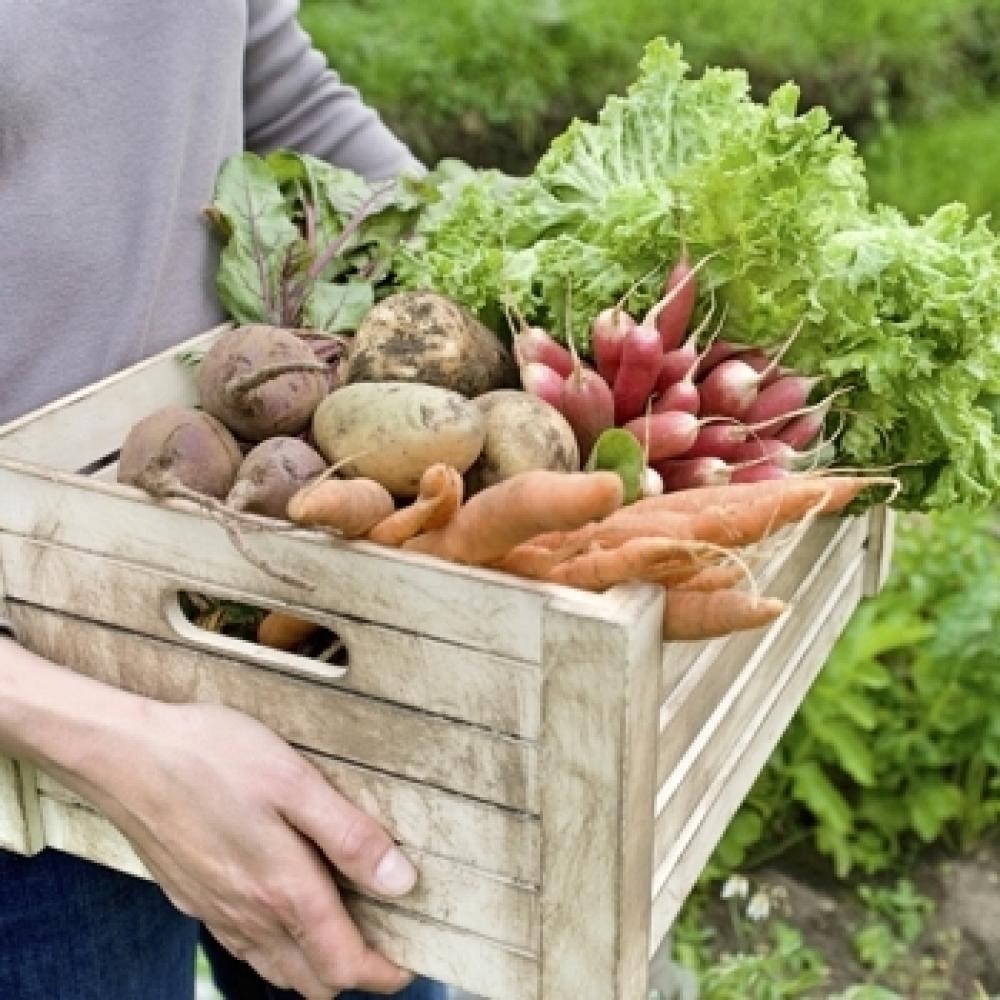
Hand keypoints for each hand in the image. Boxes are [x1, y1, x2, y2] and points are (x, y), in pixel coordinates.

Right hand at [77, 699, 417, 997]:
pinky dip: (276, 945)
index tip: (410, 960)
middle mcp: (249, 916)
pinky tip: (284, 903)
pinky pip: (244, 945)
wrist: (124, 756)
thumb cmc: (213, 757)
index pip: (344, 965)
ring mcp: (216, 912)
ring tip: (343, 922)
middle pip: (313, 980)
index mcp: (282, 891)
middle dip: (353, 971)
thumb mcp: (295, 782)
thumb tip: (402, 882)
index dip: (384, 972)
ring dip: (315, 962)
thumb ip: (349, 836)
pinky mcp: (192, 898)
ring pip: (277, 969)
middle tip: (383, 935)